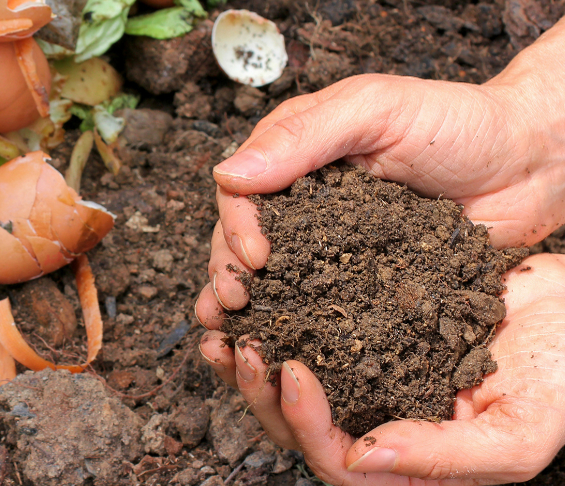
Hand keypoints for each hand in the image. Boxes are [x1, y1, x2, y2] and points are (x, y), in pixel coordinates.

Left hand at [198, 254, 564, 484]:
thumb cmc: (561, 378)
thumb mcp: (519, 432)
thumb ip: (444, 456)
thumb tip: (360, 456)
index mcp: (409, 463)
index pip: (337, 462)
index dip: (305, 422)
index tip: (291, 370)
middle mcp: (379, 423)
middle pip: (298, 427)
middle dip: (260, 391)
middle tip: (239, 345)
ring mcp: (368, 378)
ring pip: (291, 383)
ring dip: (252, 359)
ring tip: (223, 324)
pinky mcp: (363, 333)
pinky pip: (307, 332)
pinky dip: (277, 317)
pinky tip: (256, 292)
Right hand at [200, 17, 564, 320]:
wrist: (532, 163)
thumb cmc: (459, 122)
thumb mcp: (375, 110)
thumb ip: (303, 137)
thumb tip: (228, 174)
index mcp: (296, 154)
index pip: (241, 191)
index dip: (236, 225)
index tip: (255, 257)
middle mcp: (305, 200)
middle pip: (245, 239)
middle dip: (230, 272)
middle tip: (236, 304)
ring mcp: (333, 243)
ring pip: (275, 277)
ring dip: (250, 306)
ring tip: (235, 337)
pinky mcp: (363, 280)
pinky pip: (323, 304)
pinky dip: (297, 327)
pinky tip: (282, 350)